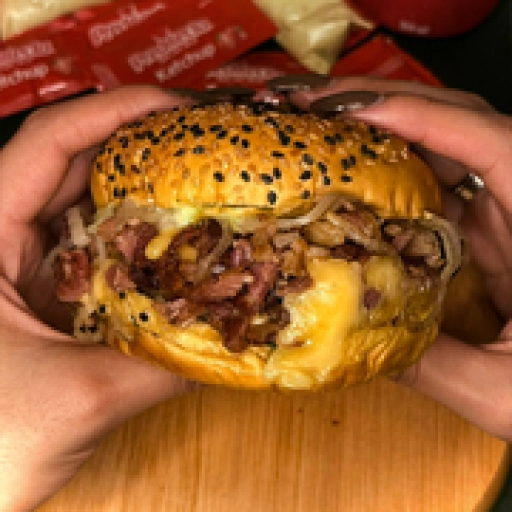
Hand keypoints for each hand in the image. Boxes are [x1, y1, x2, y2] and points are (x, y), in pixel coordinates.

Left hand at [0, 86, 195, 511]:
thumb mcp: (77, 398)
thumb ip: (160, 367)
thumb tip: (232, 341)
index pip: (48, 143)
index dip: (114, 112)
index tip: (177, 106)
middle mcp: (5, 240)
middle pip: (78, 167)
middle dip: (143, 149)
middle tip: (207, 145)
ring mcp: (28, 267)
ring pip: (92, 211)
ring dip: (146, 198)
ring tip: (204, 186)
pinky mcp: (49, 295)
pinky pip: (100, 252)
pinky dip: (140, 245)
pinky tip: (178, 247)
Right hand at [292, 77, 511, 439]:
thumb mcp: (502, 391)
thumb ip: (429, 365)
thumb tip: (349, 337)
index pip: (490, 144)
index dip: (422, 116)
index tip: (351, 111)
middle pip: (457, 126)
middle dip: (385, 106)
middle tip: (315, 106)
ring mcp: (501, 216)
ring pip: (440, 153)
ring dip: (380, 135)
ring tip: (321, 132)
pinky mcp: (482, 232)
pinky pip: (430, 191)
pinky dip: (387, 179)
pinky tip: (348, 184)